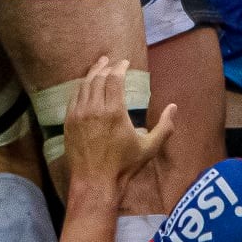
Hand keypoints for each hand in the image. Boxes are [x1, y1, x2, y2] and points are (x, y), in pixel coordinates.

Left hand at [64, 56, 175, 194]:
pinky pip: (74, 97)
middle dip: (105, 66)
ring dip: (92, 73)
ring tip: (99, 66)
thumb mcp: (150, 147)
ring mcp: (78, 114)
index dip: (119, 67)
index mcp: (114, 112)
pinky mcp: (68, 121)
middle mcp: (93, 109)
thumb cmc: (124, 165)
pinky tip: (86, 85)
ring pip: (84, 85)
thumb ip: (165, 126)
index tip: (125, 62)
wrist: (95, 181)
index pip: (114, 79)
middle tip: (111, 60)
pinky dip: (81, 87)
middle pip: (98, 78)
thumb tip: (173, 107)